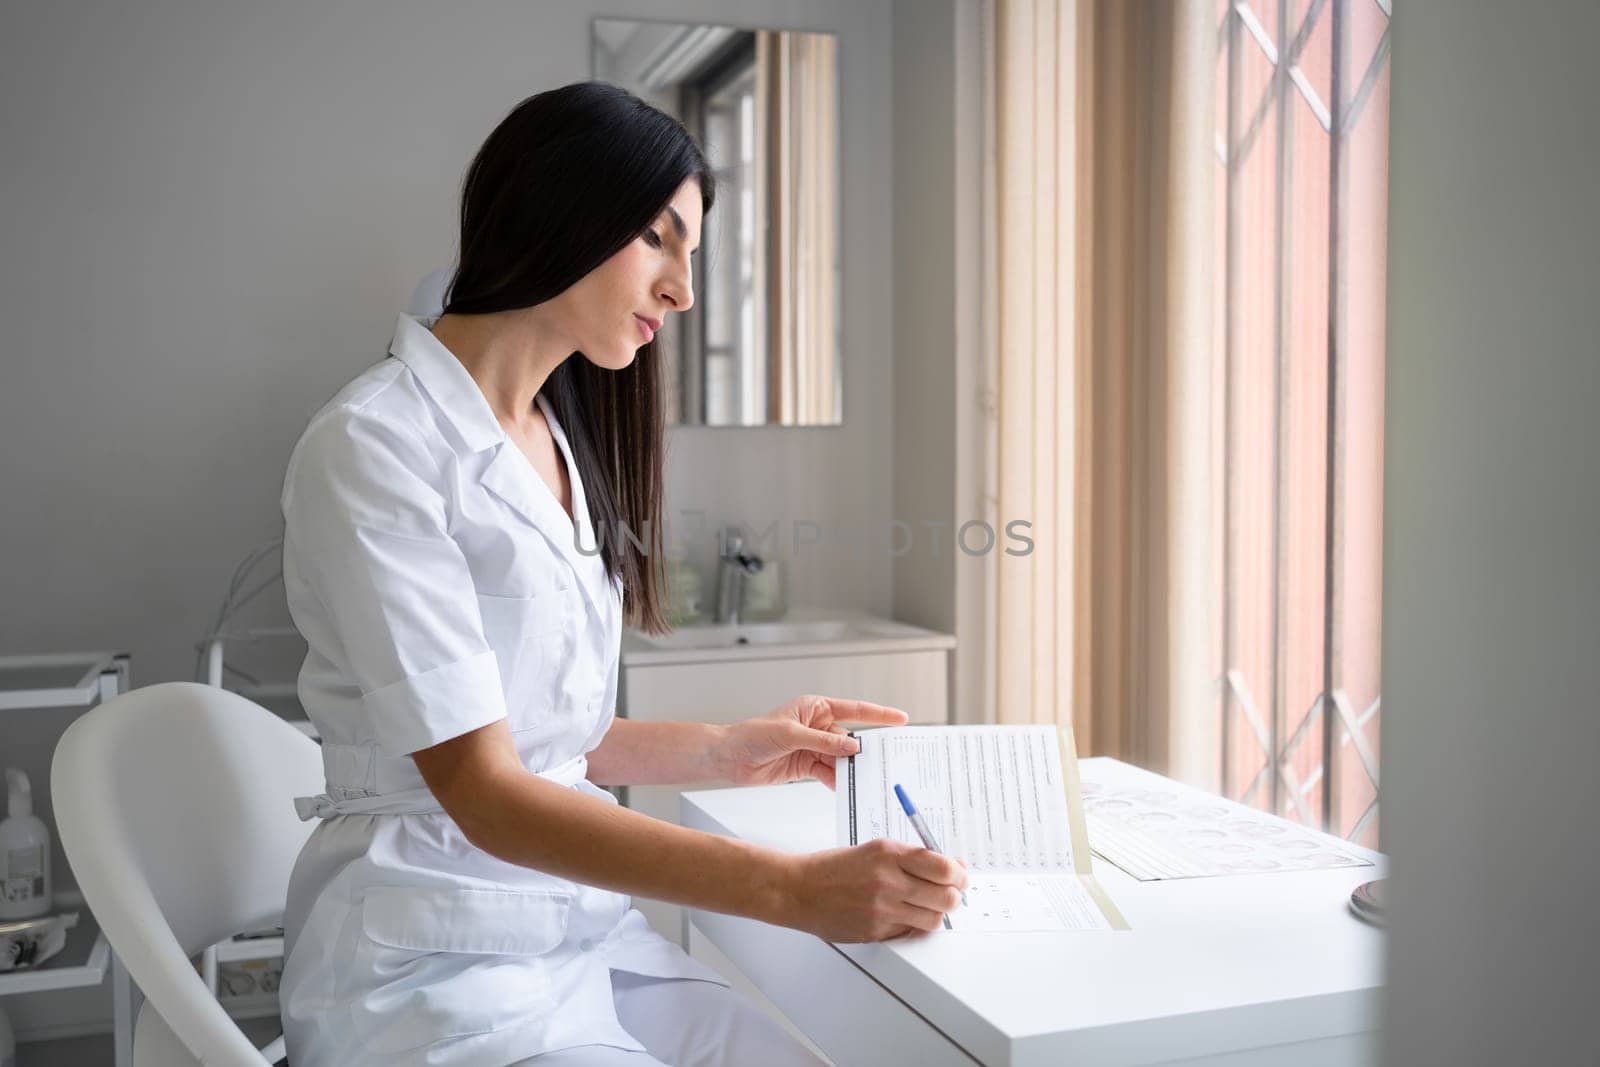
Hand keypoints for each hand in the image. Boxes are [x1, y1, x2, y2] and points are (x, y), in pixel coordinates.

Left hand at [716, 694, 907, 788]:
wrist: (729, 758)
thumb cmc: (752, 735)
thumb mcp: (789, 734)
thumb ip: (822, 742)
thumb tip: (851, 747)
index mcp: (815, 708)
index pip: (853, 710)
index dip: (879, 714)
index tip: (901, 718)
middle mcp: (817, 726)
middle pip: (849, 740)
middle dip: (864, 752)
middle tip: (885, 762)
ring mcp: (813, 747)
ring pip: (840, 760)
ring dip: (850, 771)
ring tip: (866, 781)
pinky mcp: (806, 766)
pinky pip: (829, 774)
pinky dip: (837, 782)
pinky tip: (846, 789)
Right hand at [781, 840, 968, 941]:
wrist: (799, 889)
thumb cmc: (835, 867)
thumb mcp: (876, 850)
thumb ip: (913, 858)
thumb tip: (952, 866)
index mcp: (889, 854)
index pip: (943, 868)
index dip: (960, 874)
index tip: (961, 875)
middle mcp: (888, 881)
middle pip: (945, 897)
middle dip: (955, 896)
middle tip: (952, 893)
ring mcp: (882, 910)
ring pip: (933, 920)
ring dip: (937, 914)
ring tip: (929, 906)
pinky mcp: (876, 932)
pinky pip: (910, 933)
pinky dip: (915, 926)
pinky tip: (906, 916)